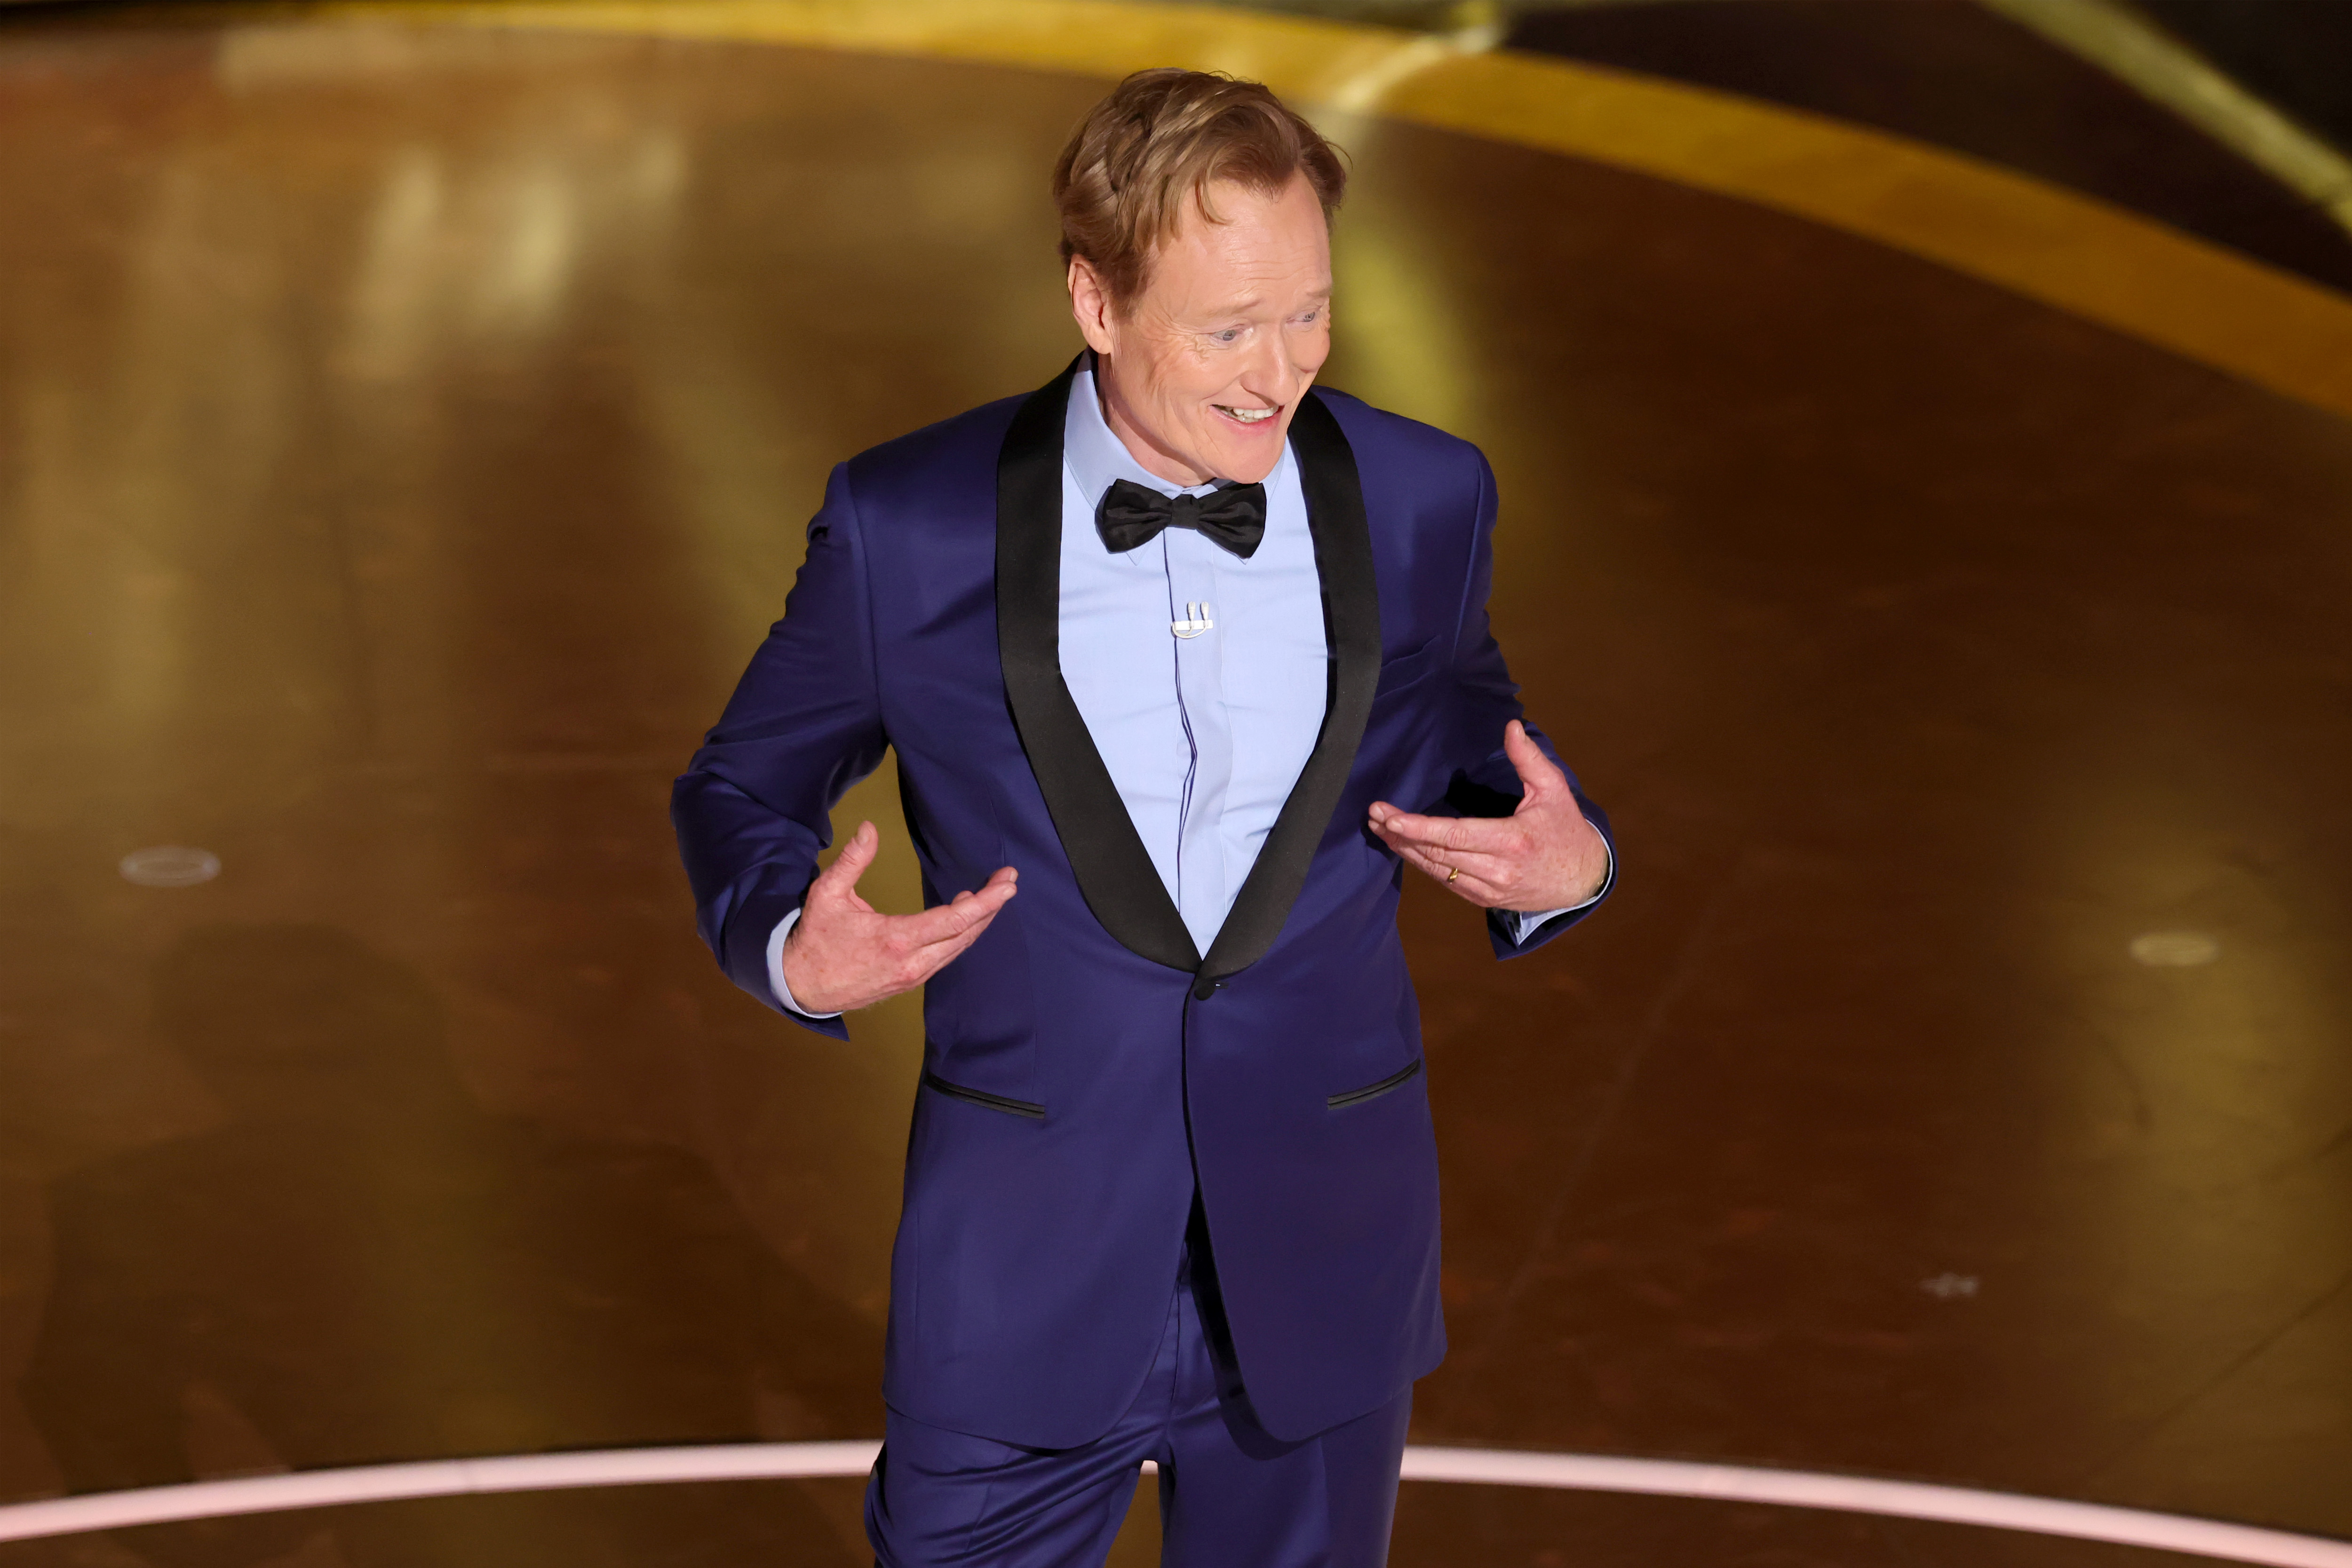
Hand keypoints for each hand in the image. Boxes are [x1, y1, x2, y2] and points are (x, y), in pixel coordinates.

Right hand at [781, 821, 1016, 1013]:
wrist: (801, 987)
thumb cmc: (814, 939)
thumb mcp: (827, 894)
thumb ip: (852, 860)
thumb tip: (868, 828)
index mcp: (896, 939)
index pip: (955, 920)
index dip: (986, 902)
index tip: (1007, 884)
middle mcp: (912, 963)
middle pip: (966, 935)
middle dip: (991, 908)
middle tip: (1008, 881)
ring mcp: (913, 976)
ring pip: (958, 948)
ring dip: (977, 922)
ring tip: (989, 895)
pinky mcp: (909, 982)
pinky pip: (945, 957)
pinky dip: (959, 935)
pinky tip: (961, 917)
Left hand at [1367, 721, 1606, 911]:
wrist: (1583, 881)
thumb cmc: (1566, 830)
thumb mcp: (1554, 790)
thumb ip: (1529, 759)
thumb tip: (1510, 726)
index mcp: (1512, 841)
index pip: (1454, 835)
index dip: (1418, 826)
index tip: (1389, 815)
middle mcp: (1497, 870)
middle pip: (1437, 853)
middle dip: (1401, 834)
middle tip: (1374, 815)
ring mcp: (1489, 889)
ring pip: (1437, 871)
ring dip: (1405, 850)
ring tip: (1380, 829)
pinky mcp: (1484, 900)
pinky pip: (1446, 882)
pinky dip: (1423, 865)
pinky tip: (1404, 849)